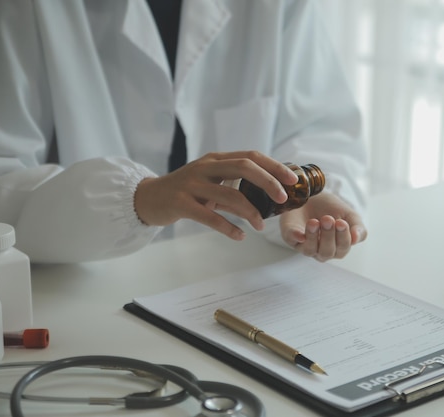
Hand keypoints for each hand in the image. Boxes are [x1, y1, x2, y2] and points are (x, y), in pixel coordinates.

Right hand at [134, 151, 297, 239]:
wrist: (149, 198)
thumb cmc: (186, 190)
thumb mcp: (210, 179)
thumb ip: (233, 182)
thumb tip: (269, 192)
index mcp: (216, 159)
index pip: (251, 156)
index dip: (274, 166)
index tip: (293, 180)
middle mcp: (205, 167)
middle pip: (244, 167)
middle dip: (268, 182)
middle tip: (283, 200)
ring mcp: (192, 184)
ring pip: (229, 194)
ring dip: (250, 212)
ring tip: (260, 226)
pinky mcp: (181, 203)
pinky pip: (210, 217)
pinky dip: (228, 228)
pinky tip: (240, 236)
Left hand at [279, 193, 366, 260]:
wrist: (313, 195)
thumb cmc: (331, 208)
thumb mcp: (349, 215)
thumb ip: (358, 227)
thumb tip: (356, 239)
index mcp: (338, 247)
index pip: (342, 248)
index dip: (343, 237)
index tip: (341, 222)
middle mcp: (321, 250)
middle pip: (327, 252)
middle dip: (328, 236)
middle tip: (327, 219)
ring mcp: (304, 245)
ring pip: (310, 250)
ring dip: (313, 236)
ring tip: (314, 222)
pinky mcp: (290, 236)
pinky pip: (291, 240)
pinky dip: (295, 237)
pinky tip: (299, 233)